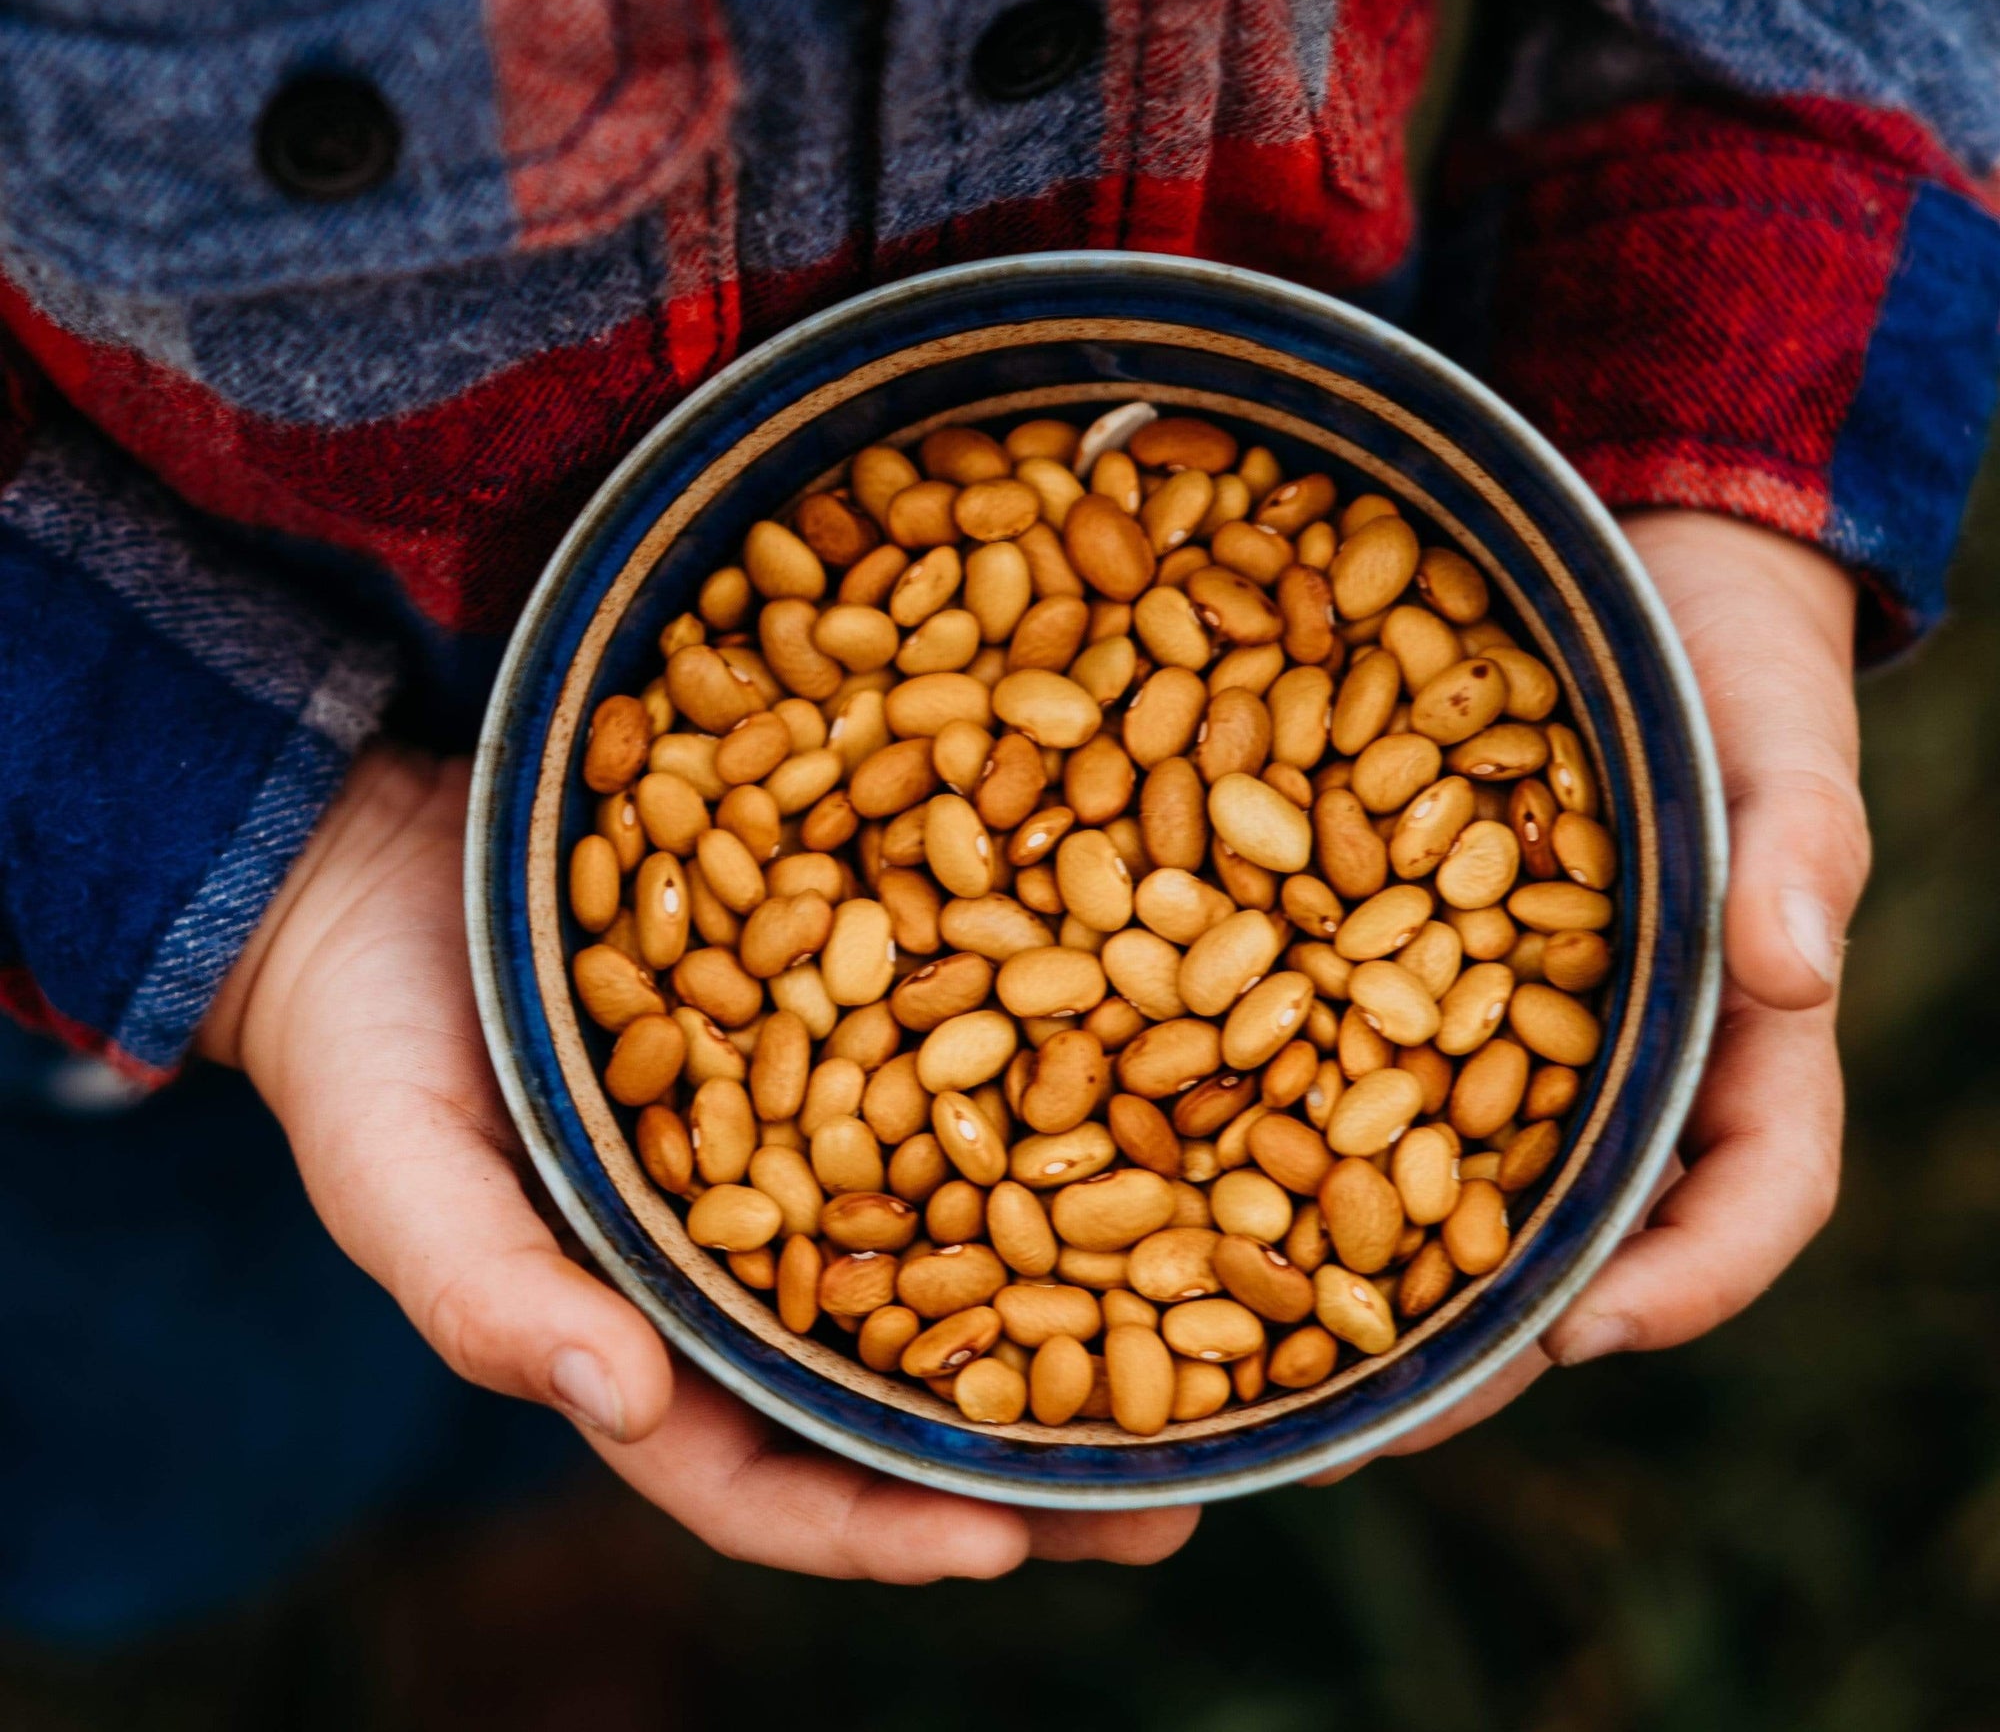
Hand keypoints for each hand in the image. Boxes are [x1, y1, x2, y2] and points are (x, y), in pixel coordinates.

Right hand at [200, 747, 1195, 1578]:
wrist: (390, 879)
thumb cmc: (370, 1056)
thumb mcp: (403, 1181)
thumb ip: (491, 1296)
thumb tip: (619, 1399)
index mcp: (651, 1344)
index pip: (777, 1480)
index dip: (883, 1525)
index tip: (1003, 1548)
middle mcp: (757, 1267)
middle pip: (912, 1387)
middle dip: (1039, 1455)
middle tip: (1185, 1494)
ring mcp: (812, 1152)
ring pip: (962, 1248)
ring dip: (1086, 1292)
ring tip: (1222, 1321)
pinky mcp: (842, 1034)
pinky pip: (954, 1085)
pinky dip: (1042, 1111)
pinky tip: (1145, 1092)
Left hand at [1316, 508, 1865, 1477]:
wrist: (1634, 575)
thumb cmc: (1735, 667)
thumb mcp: (1781, 737)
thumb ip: (1793, 845)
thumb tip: (1789, 963)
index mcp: (1730, 1040)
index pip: (1742, 1200)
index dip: (1680, 1285)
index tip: (1580, 1340)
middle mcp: (1602, 1060)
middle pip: (1551, 1234)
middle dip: (1466, 1339)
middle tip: (1357, 1430)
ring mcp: (1487, 1015)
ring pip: (1426, 1168)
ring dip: (1341, 1263)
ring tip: (1230, 1352)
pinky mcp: (1392, 953)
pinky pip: (1335, 1047)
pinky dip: (1269, 1108)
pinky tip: (1163, 1138)